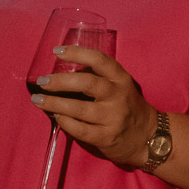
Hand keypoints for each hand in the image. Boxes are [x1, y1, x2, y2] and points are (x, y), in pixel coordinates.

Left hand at [33, 45, 156, 167]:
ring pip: (78, 108)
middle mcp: (118, 96)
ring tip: (38, 100)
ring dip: (54, 103)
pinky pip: (79, 129)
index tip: (56, 51)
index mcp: (121, 79)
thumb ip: (99, 77)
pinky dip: (64, 122)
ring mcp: (112, 118)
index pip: (99, 60)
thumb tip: (64, 70)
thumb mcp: (121, 86)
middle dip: (60, 81)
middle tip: (42, 81)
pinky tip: (56, 116)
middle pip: (86, 83)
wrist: (150, 137)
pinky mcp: (106, 137)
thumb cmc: (127, 106)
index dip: (77, 53)